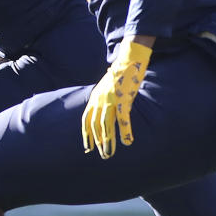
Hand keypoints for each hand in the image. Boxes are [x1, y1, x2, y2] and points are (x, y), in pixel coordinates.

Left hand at [82, 39, 151, 158]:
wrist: (128, 61)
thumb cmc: (119, 76)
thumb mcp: (106, 88)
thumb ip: (103, 99)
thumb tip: (102, 111)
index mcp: (95, 97)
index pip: (86, 119)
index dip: (86, 134)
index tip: (88, 147)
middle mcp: (99, 99)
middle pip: (95, 125)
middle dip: (98, 142)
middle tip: (102, 155)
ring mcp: (110, 99)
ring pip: (106, 125)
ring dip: (108, 141)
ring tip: (109, 154)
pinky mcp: (123, 99)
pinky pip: (122, 118)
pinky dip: (124, 131)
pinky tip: (127, 141)